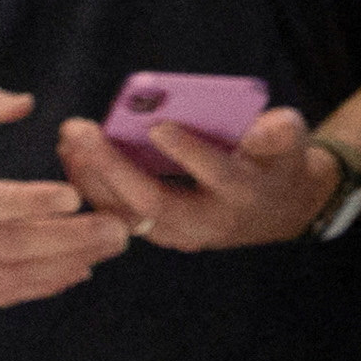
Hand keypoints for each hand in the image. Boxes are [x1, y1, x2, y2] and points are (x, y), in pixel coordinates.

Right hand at [0, 83, 131, 305]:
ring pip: (4, 277)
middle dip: (66, 240)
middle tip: (117, 227)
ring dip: (63, 266)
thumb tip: (24, 103)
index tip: (75, 196)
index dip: (28, 203)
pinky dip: (40, 286)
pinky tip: (78, 269)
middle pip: (2, 246)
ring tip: (109, 246)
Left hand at [61, 100, 338, 250]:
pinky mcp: (159, 233)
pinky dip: (92, 187)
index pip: (215, 174)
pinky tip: (73, 156)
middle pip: (153, 201)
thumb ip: (279, 131)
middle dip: (112, 166)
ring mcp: (180, 234)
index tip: (158, 126)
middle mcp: (208, 221)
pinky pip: (119, 215)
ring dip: (92, 177)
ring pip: (126, 213)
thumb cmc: (278, 162)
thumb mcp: (292, 140)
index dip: (187, 152)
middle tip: (81, 131)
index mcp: (244, 192)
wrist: (278, 210)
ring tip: (69, 139)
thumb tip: (260, 126)